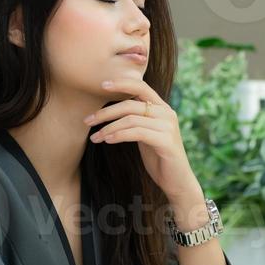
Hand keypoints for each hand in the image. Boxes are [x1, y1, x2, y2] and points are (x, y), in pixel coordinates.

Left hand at [84, 77, 198, 200]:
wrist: (177, 180)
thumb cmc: (158, 157)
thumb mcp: (146, 133)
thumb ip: (137, 119)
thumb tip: (112, 110)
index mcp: (162, 108)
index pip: (141, 87)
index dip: (121, 83)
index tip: (102, 85)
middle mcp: (167, 113)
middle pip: (131, 104)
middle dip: (106, 112)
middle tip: (87, 120)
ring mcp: (168, 126)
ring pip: (131, 119)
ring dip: (108, 128)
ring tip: (95, 137)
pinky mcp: (166, 141)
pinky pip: (137, 133)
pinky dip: (119, 135)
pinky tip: (107, 140)